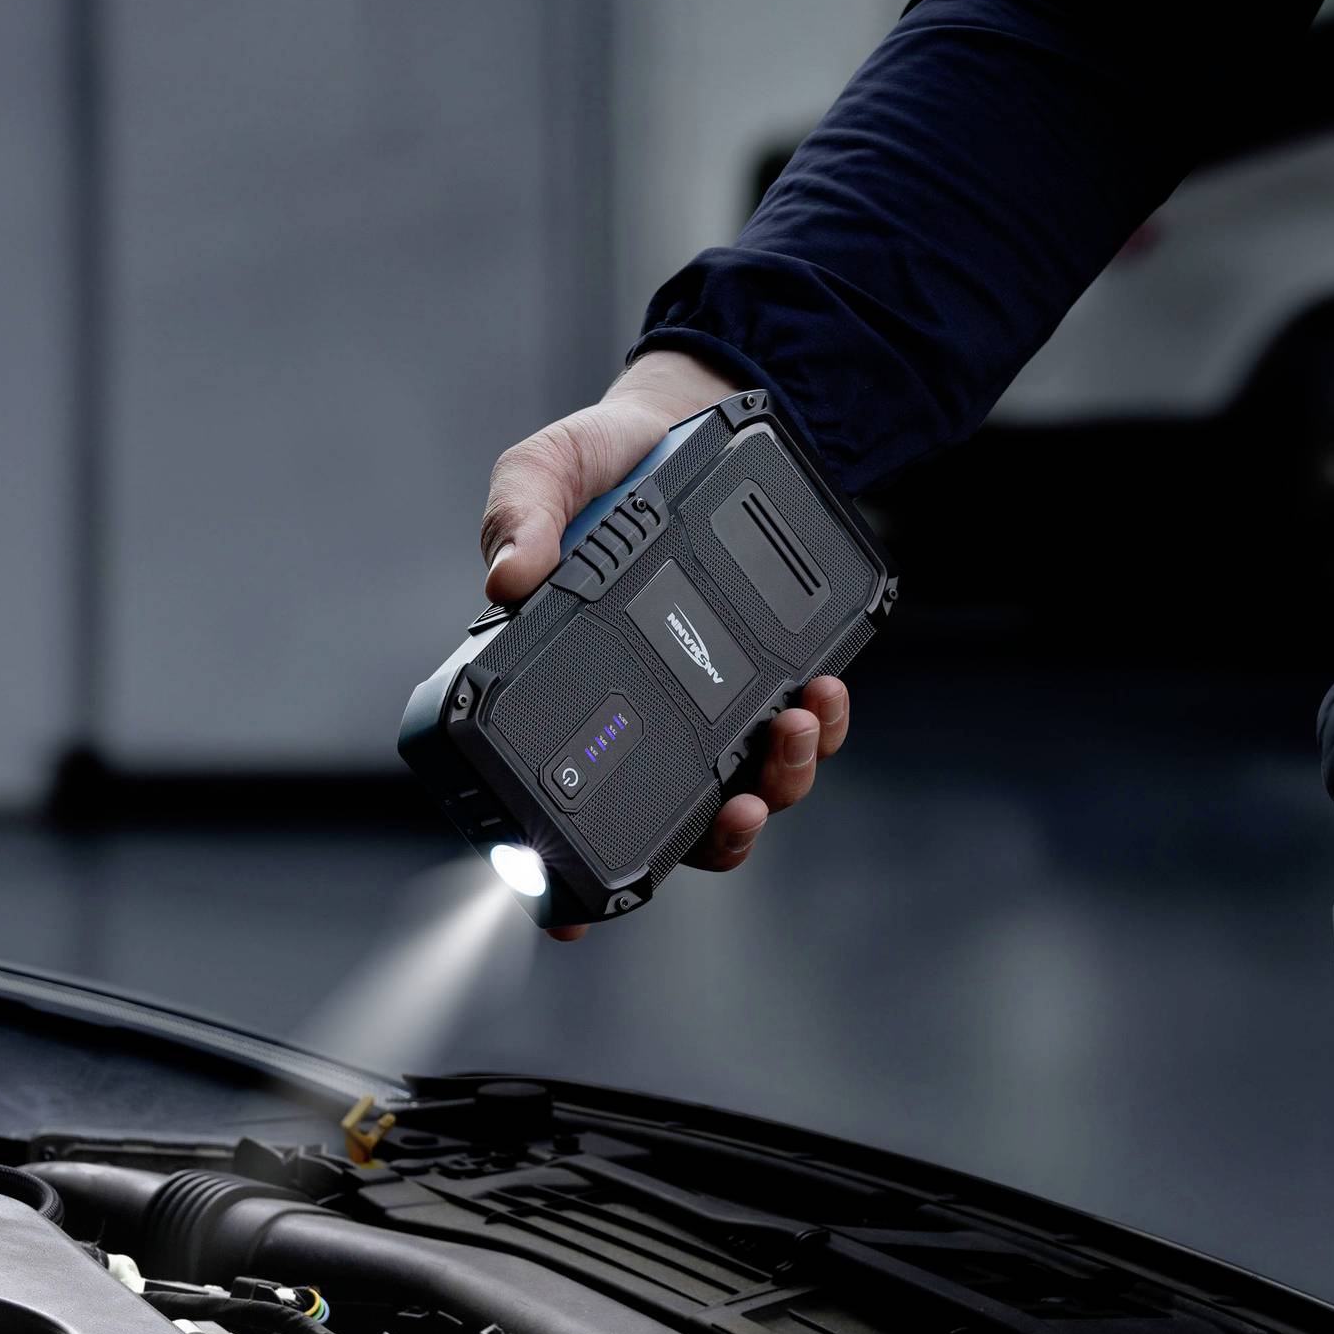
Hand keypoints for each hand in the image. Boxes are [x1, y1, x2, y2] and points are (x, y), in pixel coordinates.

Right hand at [478, 351, 851, 940]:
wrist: (684, 417)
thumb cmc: (600, 463)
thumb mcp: (544, 473)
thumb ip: (522, 519)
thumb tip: (509, 581)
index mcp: (575, 689)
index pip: (561, 801)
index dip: (562, 875)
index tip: (570, 916)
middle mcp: (646, 712)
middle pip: (678, 824)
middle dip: (715, 840)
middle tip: (736, 806)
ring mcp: (712, 701)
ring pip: (750, 789)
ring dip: (780, 782)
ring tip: (795, 729)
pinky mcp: (770, 671)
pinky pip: (804, 728)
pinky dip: (822, 727)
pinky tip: (824, 693)